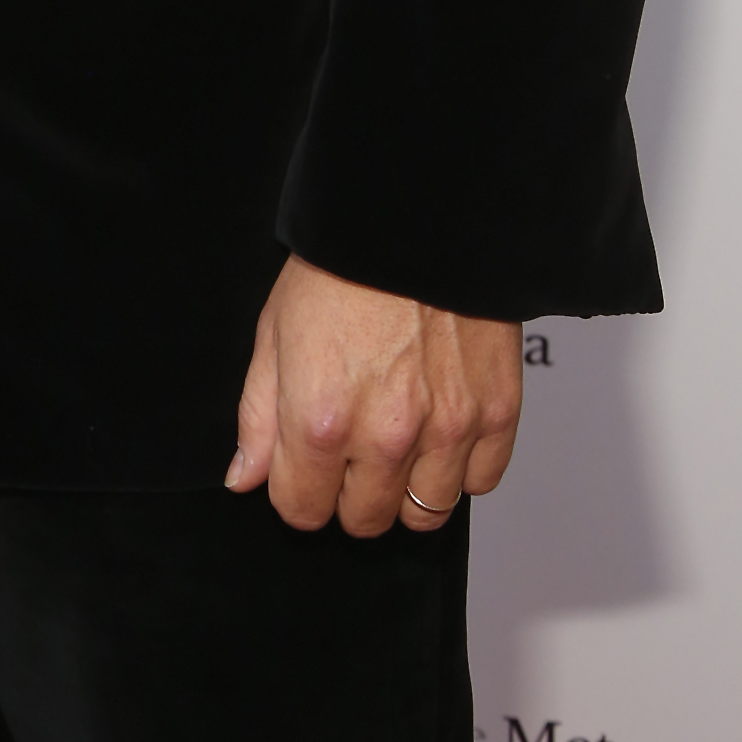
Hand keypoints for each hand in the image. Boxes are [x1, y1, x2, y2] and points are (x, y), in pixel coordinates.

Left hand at [226, 252, 521, 536]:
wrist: (414, 220)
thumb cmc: (340, 267)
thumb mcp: (272, 335)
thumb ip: (258, 419)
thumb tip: (246, 478)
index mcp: (319, 420)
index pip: (302, 511)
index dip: (297, 492)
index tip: (304, 472)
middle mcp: (385, 435)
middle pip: (364, 521)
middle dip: (349, 495)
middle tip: (350, 452)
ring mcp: (446, 430)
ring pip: (424, 514)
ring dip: (406, 491)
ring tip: (397, 446)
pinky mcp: (495, 414)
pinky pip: (480, 482)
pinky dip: (461, 468)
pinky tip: (440, 432)